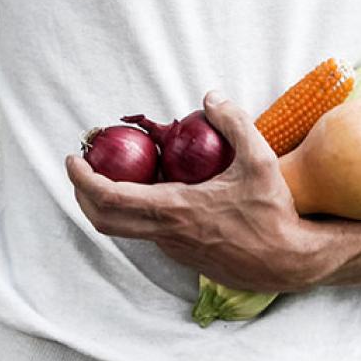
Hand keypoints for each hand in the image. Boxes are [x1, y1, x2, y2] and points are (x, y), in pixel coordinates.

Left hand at [67, 91, 332, 292]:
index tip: (74, 160)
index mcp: (174, 210)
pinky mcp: (180, 254)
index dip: (83, 179)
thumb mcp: (260, 161)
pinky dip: (136, 209)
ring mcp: (171, 247)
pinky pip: (146, 230)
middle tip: (82, 166)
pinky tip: (152, 187)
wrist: (287, 263)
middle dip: (82, 193)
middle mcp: (164, 233)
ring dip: (109, 202)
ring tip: (114, 171)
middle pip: (102, 219)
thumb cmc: (274, 213)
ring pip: (124, 227)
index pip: (110, 197)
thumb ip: (235, 123)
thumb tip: (210, 97)